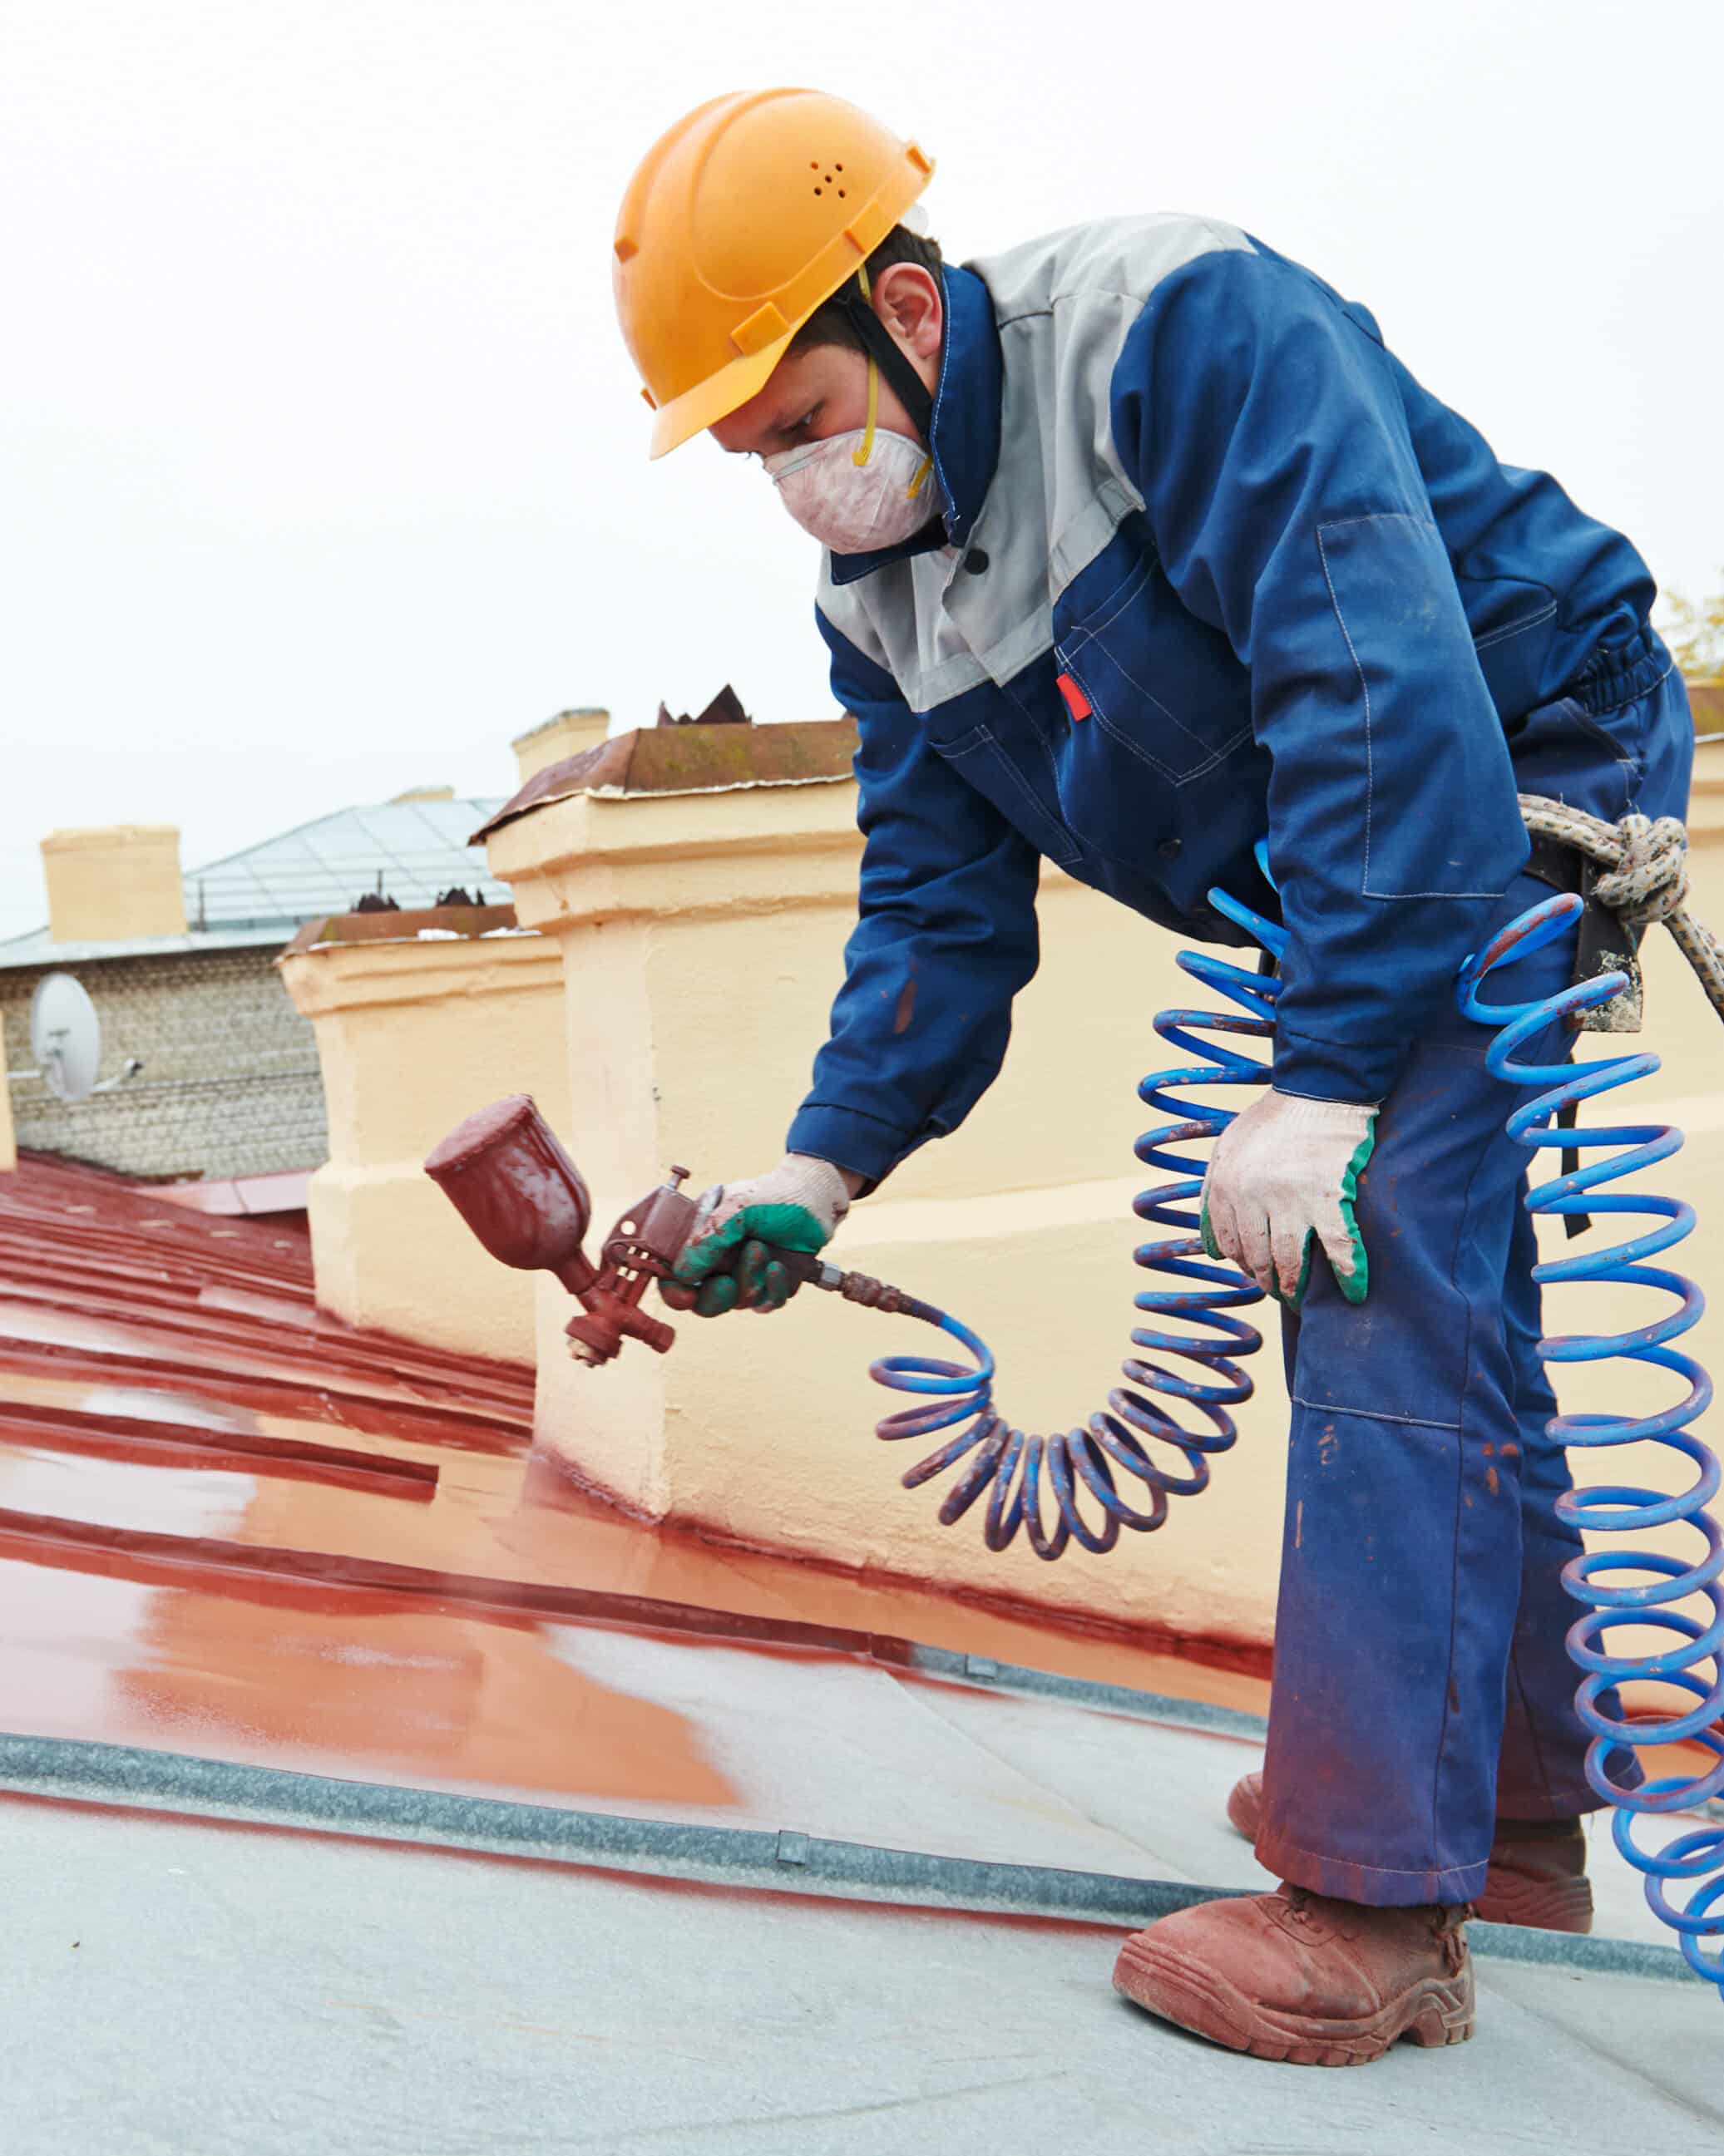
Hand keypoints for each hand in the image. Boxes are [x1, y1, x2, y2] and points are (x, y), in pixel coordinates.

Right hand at [671, 1155, 852, 1315]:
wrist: (818, 1196)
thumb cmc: (774, 1194)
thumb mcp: (736, 1209)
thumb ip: (707, 1240)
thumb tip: (682, 1274)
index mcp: (701, 1238)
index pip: (675, 1273)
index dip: (674, 1289)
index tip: (685, 1294)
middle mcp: (720, 1259)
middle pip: (702, 1300)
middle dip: (713, 1297)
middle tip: (726, 1284)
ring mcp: (746, 1273)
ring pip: (737, 1301)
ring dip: (748, 1279)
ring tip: (762, 1249)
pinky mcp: (772, 1283)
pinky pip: (766, 1303)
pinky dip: (772, 1288)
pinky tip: (778, 1267)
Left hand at [1199, 1089, 1375, 1309]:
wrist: (1317, 1091)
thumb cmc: (1271, 1119)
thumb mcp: (1226, 1149)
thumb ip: (1213, 1193)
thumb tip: (1212, 1249)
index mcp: (1226, 1186)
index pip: (1229, 1243)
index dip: (1242, 1263)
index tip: (1256, 1271)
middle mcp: (1253, 1198)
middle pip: (1258, 1257)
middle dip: (1268, 1280)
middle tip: (1278, 1291)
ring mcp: (1292, 1200)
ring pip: (1292, 1260)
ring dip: (1295, 1286)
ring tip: (1299, 1297)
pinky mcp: (1329, 1197)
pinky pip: (1339, 1247)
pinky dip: (1348, 1274)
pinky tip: (1353, 1293)